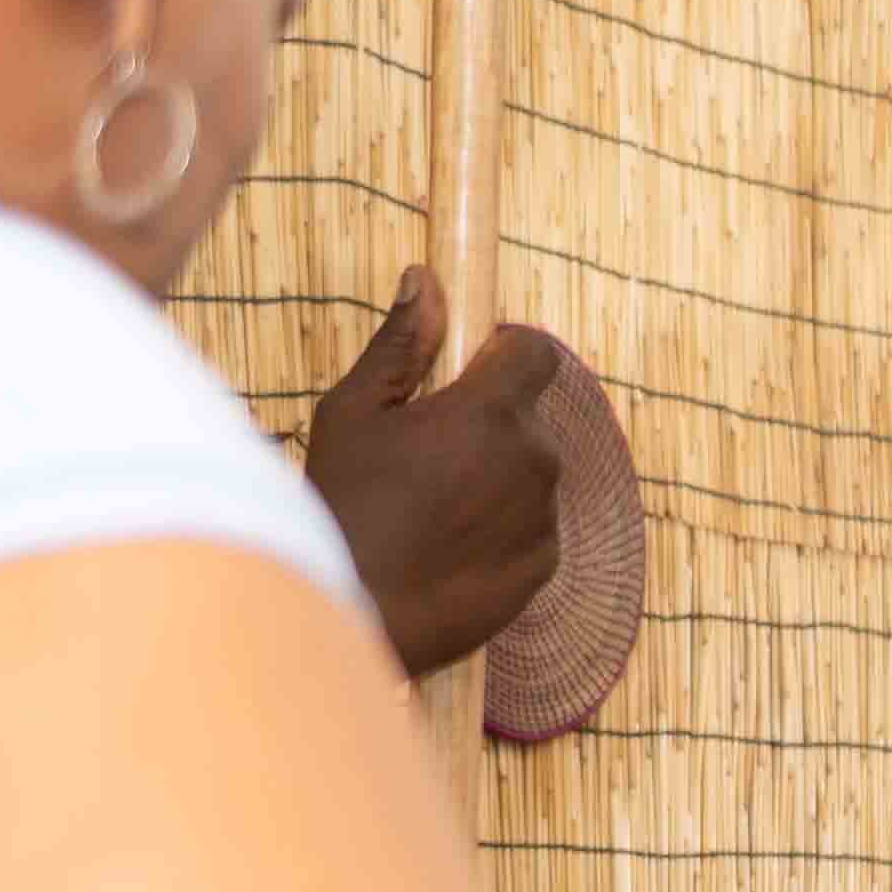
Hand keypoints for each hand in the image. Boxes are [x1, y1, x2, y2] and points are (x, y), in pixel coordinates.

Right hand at [304, 268, 573, 677]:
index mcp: (492, 410)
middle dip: (486, 425)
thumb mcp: (353, 412)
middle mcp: (535, 458)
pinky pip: (531, 525)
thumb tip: (426, 280)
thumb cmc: (344, 505)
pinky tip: (446, 546)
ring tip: (427, 509)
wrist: (357, 611)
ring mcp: (546, 515)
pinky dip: (499, 528)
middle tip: (422, 457)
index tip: (467, 373)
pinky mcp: (547, 564)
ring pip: (529, 474)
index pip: (536, 352)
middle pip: (526, 417)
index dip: (503, 356)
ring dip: (493, 478)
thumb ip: (401, 344)